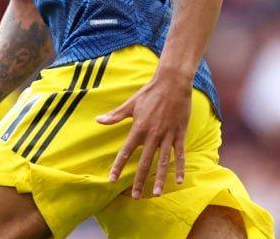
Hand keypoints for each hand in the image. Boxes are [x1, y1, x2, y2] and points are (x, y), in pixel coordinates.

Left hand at [96, 76, 191, 198]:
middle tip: (135, 196)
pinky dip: (180, 168)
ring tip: (155, 194)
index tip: (112, 180)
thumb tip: (98, 120)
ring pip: (163, 162)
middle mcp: (153, 135)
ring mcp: (167, 135)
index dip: (118, 166)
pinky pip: (180, 155)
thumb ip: (116, 115)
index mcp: (138, 128)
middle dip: (139, 181)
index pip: (126, 152)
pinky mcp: (180, 134)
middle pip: (144, 162)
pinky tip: (179, 181)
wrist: (172, 83)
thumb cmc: (150, 93)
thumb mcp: (131, 104)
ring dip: (159, 179)